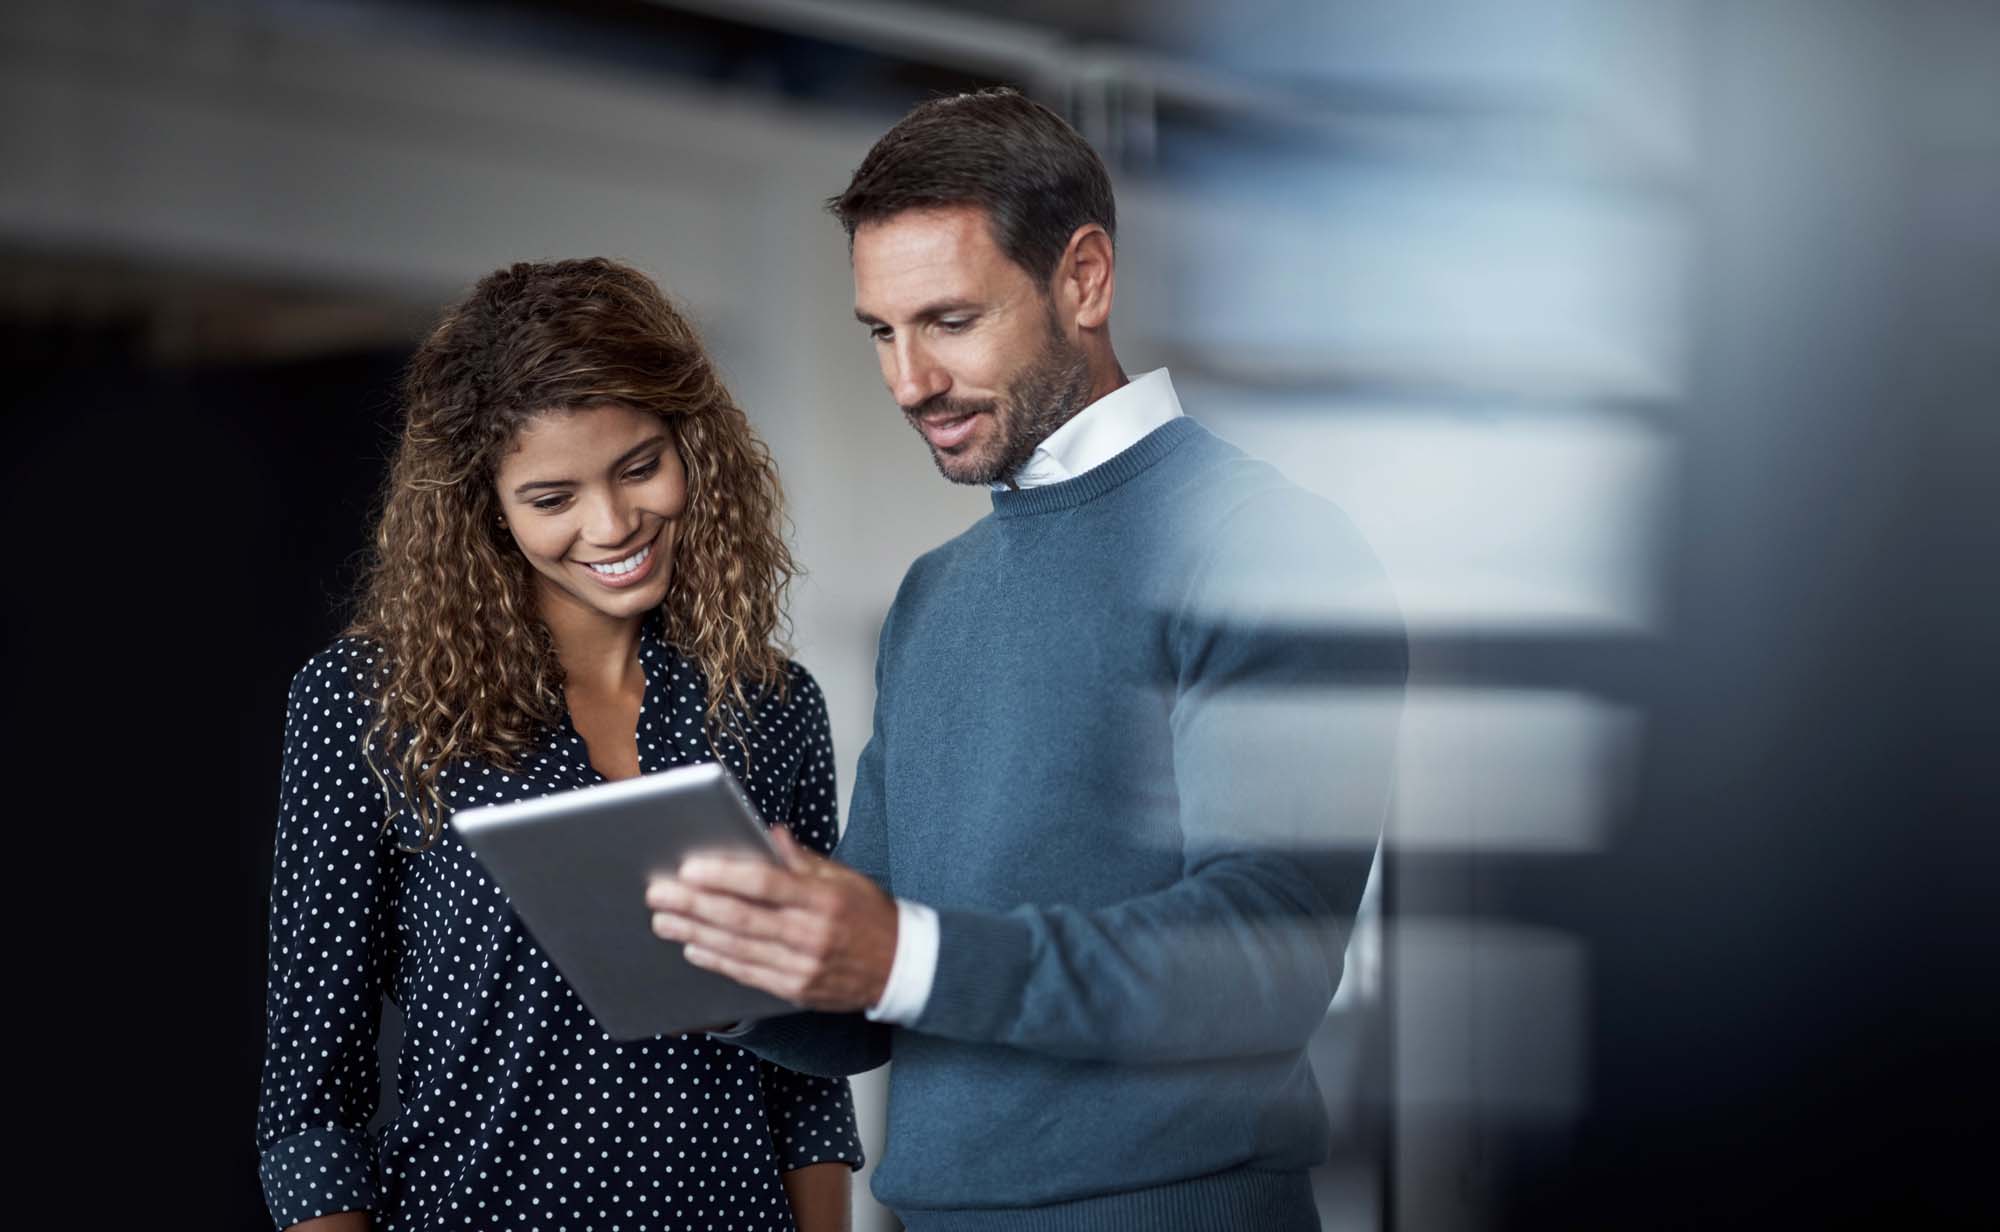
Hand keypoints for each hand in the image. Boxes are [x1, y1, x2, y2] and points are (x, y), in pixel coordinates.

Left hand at [646, 827, 897, 1012]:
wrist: (902, 968)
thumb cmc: (871, 916)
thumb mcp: (845, 877)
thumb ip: (802, 859)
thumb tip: (768, 834)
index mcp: (823, 898)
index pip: (765, 883)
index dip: (724, 876)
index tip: (689, 868)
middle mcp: (811, 934)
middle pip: (741, 918)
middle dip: (694, 904)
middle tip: (659, 893)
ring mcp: (802, 966)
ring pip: (737, 949)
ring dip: (694, 933)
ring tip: (664, 920)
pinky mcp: (795, 990)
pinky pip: (748, 974)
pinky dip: (717, 960)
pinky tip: (693, 947)